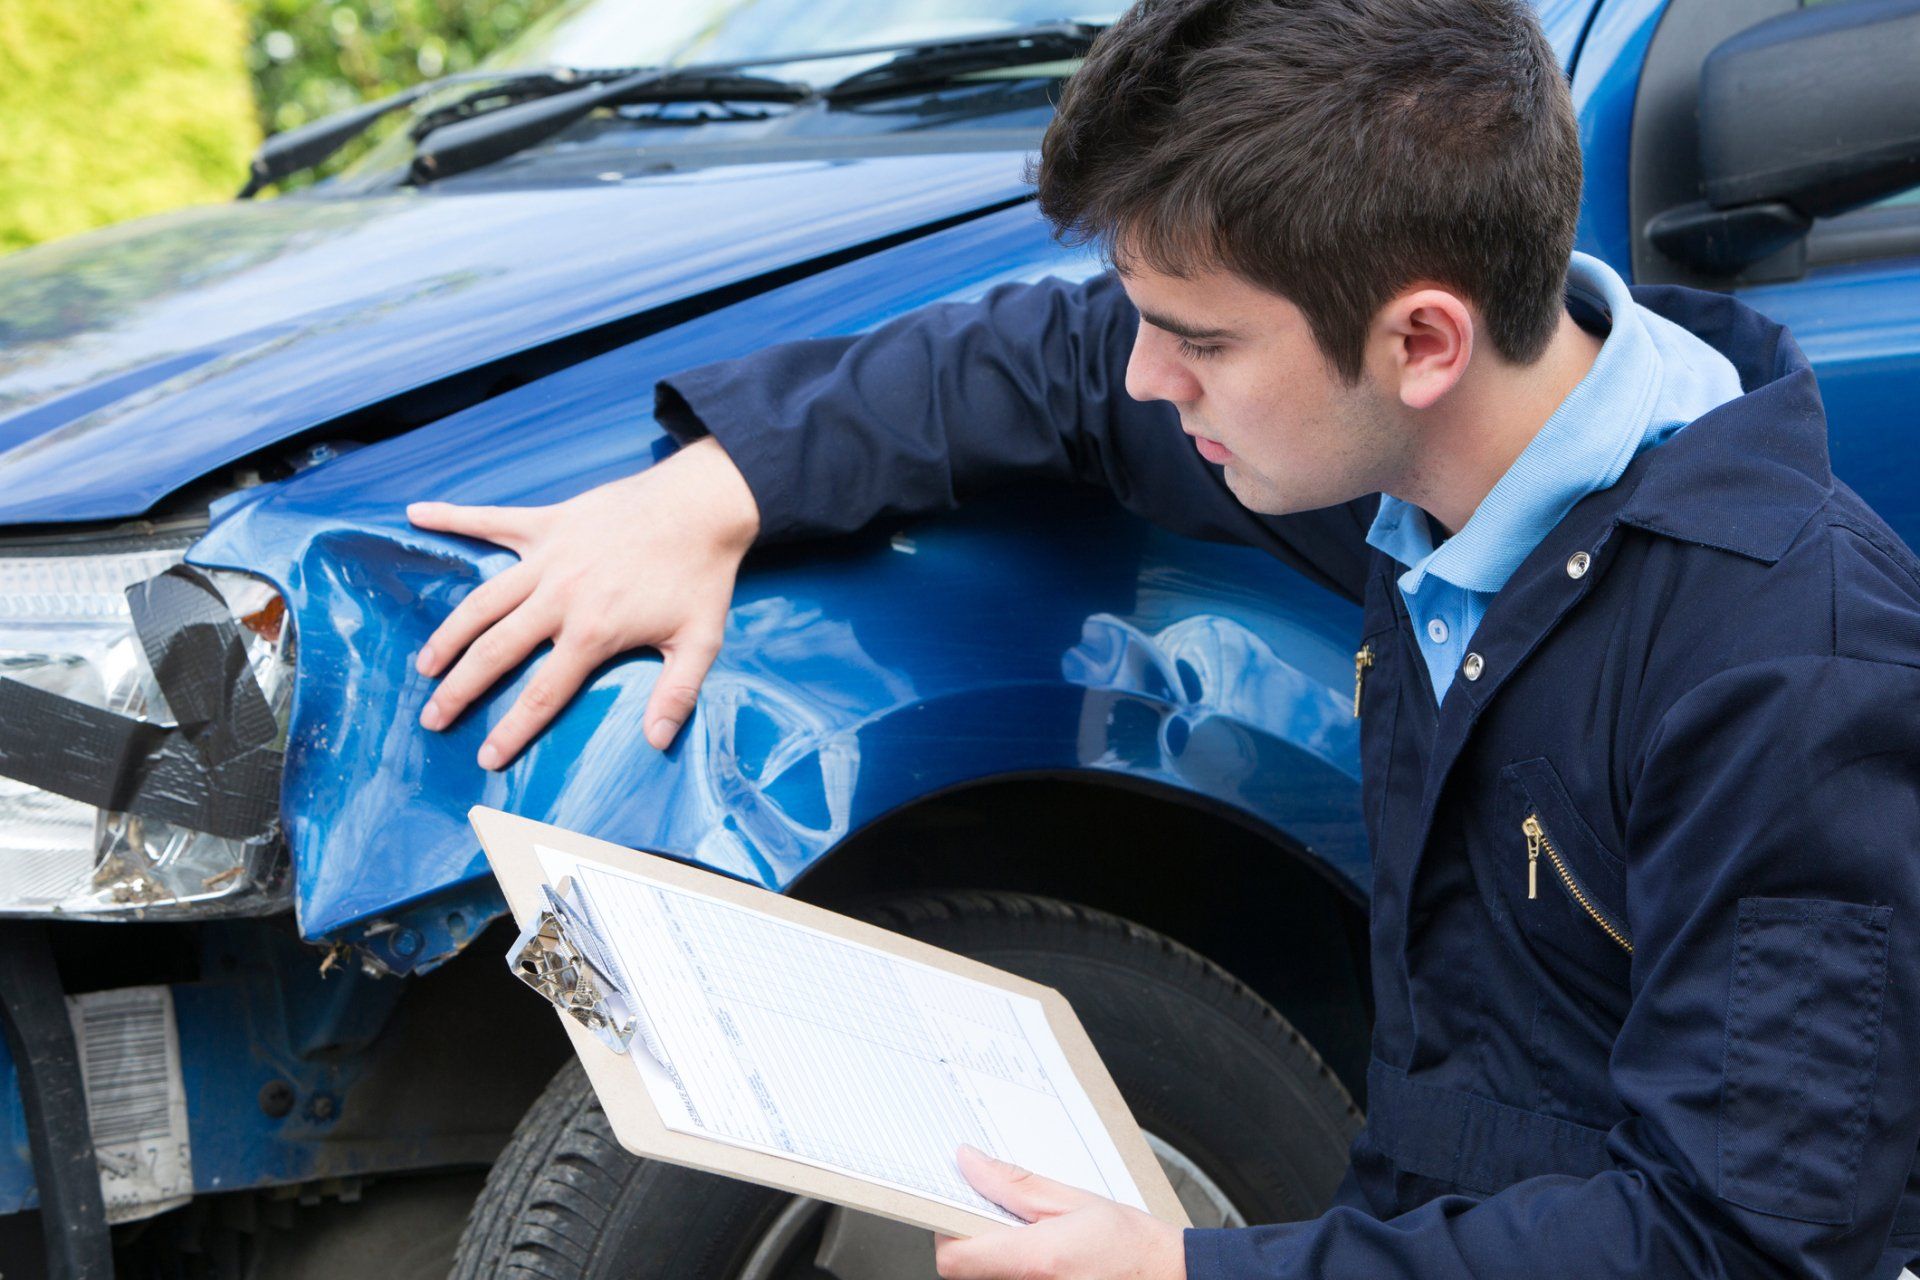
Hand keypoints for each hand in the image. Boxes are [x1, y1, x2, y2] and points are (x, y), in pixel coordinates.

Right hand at [407, 436, 759, 768]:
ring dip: (449, 633)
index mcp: (593, 632)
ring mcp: (548, 557)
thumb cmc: (702, 575)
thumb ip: (676, 694)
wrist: (702, 505)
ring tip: (426, 665)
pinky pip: (490, 519)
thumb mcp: (700, 642)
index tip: (486, 757)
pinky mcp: (548, 522)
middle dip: (460, 689)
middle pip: (495, 651)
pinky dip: (451, 517)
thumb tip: (656, 741)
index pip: (542, 694)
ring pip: (482, 600)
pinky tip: (415, 514)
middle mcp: (560, 597)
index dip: (512, 729)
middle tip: (432, 717)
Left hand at [934, 1145, 1185, 1279]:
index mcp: (1035, 1260)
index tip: (960, 1208)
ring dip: (995, 1255)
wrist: (1165, 1277)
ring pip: (984, 1278)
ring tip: (1033, 1240)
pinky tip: (1042, 1259)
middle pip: (965, 1269)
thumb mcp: (1072, 1199)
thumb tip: (970, 1164)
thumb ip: (1014, 1184)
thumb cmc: (1129, 1244)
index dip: (947, 1229)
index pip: (954, 1257)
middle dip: (976, 1238)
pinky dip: (1012, 1269)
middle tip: (1006, 1220)